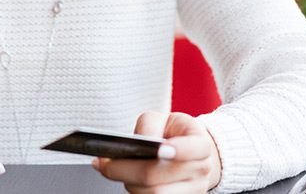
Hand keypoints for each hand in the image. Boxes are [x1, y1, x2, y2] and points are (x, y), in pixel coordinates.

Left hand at [92, 112, 221, 192]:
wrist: (190, 154)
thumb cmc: (173, 134)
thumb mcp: (163, 119)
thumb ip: (150, 125)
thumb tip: (141, 141)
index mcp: (201, 144)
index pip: (194, 148)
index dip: (178, 150)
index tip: (160, 149)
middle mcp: (200, 170)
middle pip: (158, 176)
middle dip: (124, 170)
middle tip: (104, 163)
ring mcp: (193, 190)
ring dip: (127, 182)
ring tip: (113, 170)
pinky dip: (134, 190)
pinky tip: (125, 178)